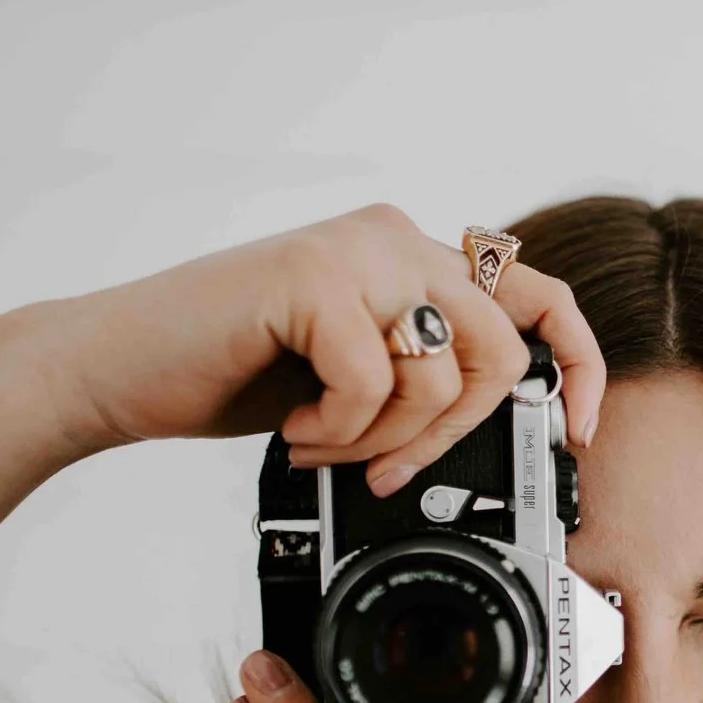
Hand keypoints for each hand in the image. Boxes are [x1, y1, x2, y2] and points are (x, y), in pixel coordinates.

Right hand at [47, 203, 603, 496]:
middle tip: (384, 465)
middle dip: (449, 435)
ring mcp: (357, 251)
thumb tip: (522, 421)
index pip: (542, 298)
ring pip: (440, 376)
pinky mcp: (315, 278)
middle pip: (501, 356)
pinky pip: (374, 385)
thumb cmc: (234, 374)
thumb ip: (428, 371)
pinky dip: (335, 431)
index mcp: (416, 255)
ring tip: (320, 440)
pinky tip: (291, 425)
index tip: (579, 433)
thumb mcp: (359, 372)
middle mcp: (396, 236)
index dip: (581, 367)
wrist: (120, 369)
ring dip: (380, 439)